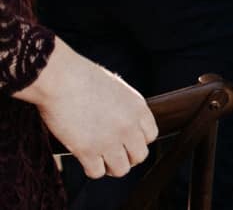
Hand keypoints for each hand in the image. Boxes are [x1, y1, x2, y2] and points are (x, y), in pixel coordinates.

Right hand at [16, 40, 156, 179]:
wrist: (62, 79)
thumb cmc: (84, 78)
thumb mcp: (117, 89)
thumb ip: (125, 108)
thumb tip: (124, 122)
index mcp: (138, 109)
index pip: (150, 136)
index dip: (138, 141)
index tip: (126, 141)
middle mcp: (129, 127)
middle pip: (140, 156)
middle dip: (127, 157)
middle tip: (112, 153)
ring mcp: (109, 140)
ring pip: (121, 169)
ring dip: (110, 166)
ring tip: (100, 159)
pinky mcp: (87, 150)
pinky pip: (97, 172)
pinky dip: (91, 169)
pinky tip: (85, 159)